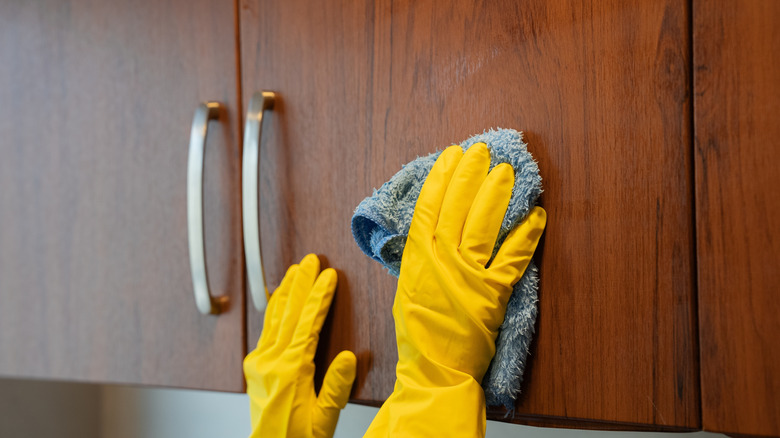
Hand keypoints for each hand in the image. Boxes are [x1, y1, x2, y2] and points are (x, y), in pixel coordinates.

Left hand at [244, 254, 355, 437]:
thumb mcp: (325, 418)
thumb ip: (337, 386)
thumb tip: (349, 357)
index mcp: (292, 371)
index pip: (308, 324)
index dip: (320, 296)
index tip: (329, 276)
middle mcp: (272, 362)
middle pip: (289, 313)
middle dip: (301, 283)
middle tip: (310, 260)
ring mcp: (259, 362)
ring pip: (274, 317)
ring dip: (286, 291)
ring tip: (294, 271)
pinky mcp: (254, 367)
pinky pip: (265, 330)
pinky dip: (273, 310)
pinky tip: (277, 298)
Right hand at [365, 143, 545, 436]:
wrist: (434, 369)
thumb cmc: (419, 331)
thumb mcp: (408, 286)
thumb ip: (421, 256)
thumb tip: (433, 228)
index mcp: (417, 258)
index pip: (429, 207)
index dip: (442, 178)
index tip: (452, 156)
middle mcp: (441, 261)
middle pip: (457, 208)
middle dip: (470, 175)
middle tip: (482, 151)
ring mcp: (468, 277)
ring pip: (483, 226)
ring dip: (496, 196)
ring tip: (506, 172)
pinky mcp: (493, 294)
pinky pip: (513, 258)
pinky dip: (526, 235)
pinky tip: (536, 214)